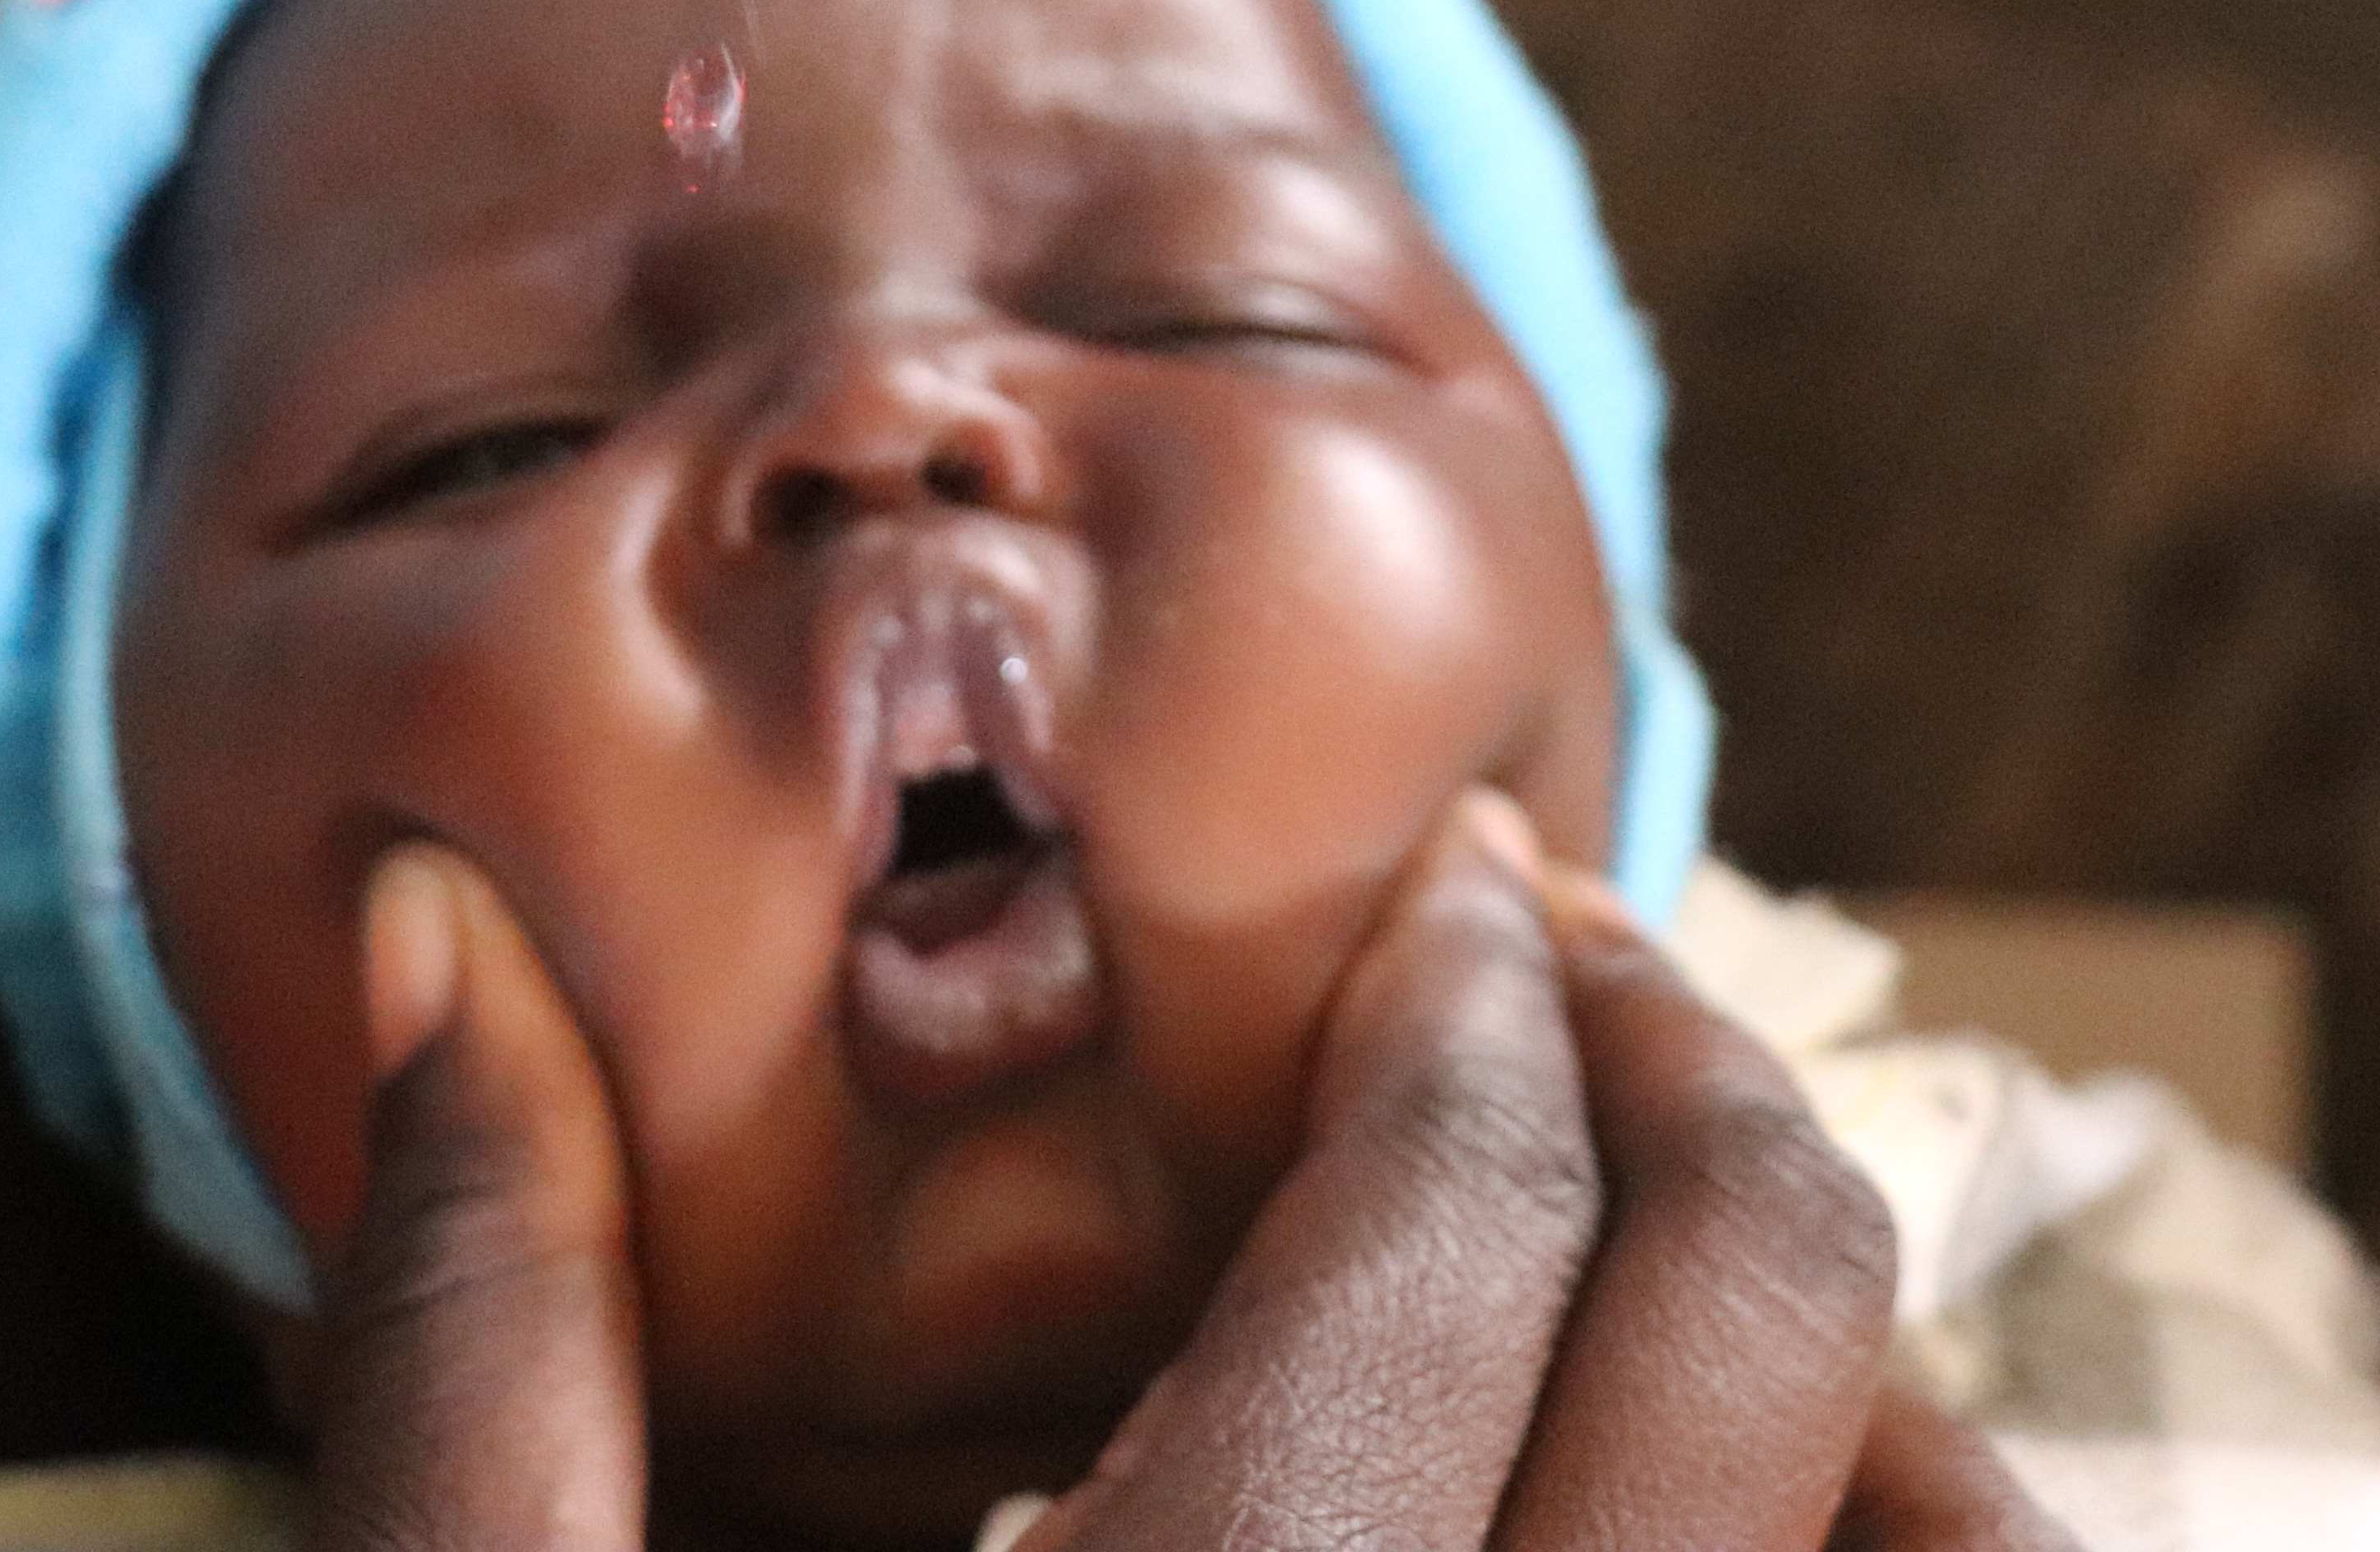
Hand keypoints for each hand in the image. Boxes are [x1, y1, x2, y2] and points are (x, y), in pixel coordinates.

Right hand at [277, 806, 2064, 1547]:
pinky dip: (1923, 1542)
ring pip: (1934, 1543)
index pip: (1452, 1210)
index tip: (1437, 893)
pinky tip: (1821, 1488)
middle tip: (1561, 966)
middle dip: (1676, 1073)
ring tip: (1711, 1205)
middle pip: (1752, 1311)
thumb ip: (463, 1361)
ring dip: (1870, 1341)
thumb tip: (445, 932)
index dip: (1466, 996)